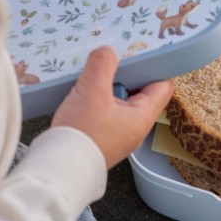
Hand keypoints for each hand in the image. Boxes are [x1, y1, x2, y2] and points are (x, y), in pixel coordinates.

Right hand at [51, 46, 173, 169]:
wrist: (58, 169)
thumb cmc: (81, 134)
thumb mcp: (92, 91)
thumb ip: (102, 65)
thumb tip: (108, 51)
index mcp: (142, 118)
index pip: (162, 87)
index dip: (154, 68)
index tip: (139, 54)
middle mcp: (134, 129)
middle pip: (140, 93)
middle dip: (126, 75)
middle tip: (111, 60)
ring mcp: (118, 136)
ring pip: (120, 102)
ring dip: (108, 87)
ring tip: (94, 74)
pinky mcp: (101, 139)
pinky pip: (105, 113)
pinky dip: (97, 101)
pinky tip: (82, 93)